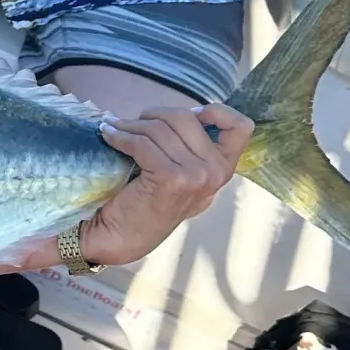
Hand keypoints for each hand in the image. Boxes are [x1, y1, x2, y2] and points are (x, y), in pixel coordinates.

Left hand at [80, 102, 253, 266]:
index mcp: (223, 169)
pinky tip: (109, 137)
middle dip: (154, 115)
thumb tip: (191, 111)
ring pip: (159, 128)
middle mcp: (216, 173)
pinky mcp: (170, 179)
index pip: (240, 127)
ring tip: (114, 129)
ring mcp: (195, 177)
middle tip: (131, 124)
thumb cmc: (148, 201)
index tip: (188, 115)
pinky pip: (141, 142)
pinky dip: (120, 136)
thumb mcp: (183, 173)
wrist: (123, 238)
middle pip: (186, 117)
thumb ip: (191, 146)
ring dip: (130, 125)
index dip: (216, 112)